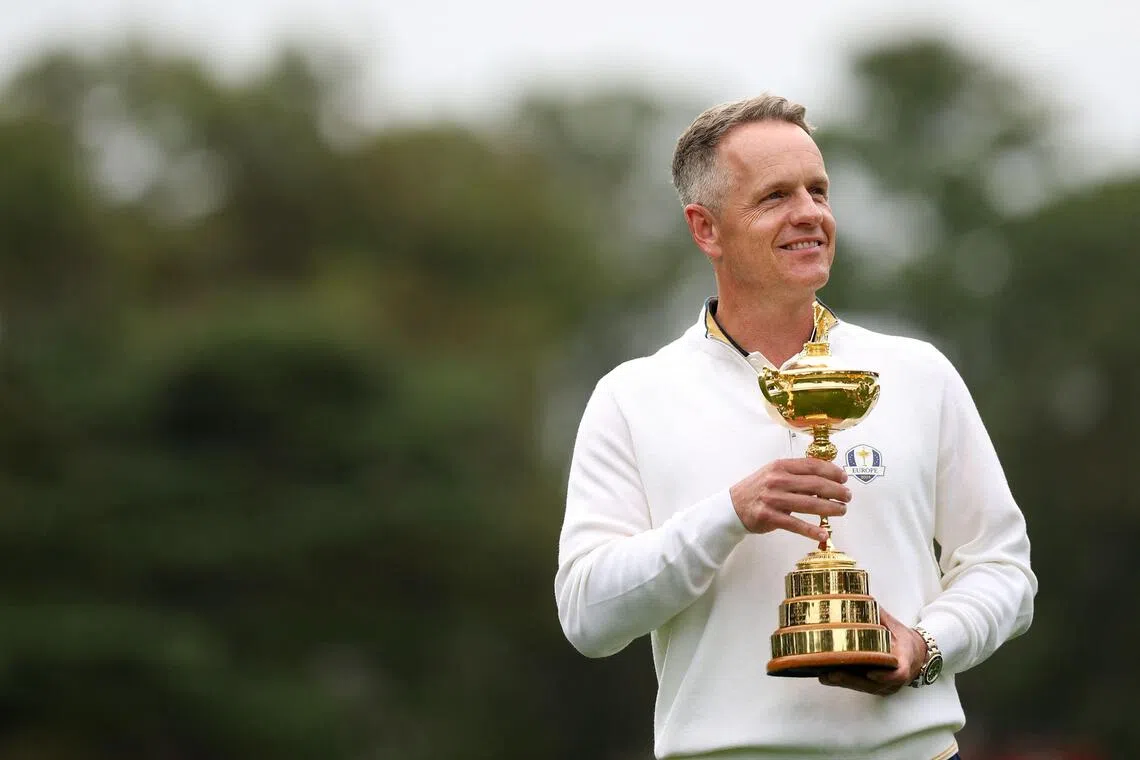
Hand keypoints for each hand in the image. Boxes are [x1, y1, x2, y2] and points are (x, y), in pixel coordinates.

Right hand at [729, 458, 849, 541]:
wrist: (733, 506)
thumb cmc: (757, 489)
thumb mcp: (773, 474)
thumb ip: (796, 475)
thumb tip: (826, 479)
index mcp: (780, 466)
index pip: (812, 465)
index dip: (832, 471)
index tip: (844, 477)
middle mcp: (777, 480)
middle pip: (815, 484)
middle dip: (837, 490)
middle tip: (848, 496)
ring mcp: (773, 499)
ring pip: (809, 504)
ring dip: (830, 508)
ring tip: (842, 510)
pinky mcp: (769, 517)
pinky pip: (795, 525)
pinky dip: (812, 530)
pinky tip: (823, 533)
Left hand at [818, 609, 926, 695]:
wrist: (916, 654)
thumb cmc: (903, 639)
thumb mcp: (894, 624)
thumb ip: (877, 614)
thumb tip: (860, 597)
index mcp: (905, 662)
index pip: (898, 674)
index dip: (885, 676)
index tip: (870, 672)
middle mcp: (896, 679)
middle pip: (874, 684)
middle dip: (851, 679)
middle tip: (831, 673)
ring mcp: (887, 687)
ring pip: (864, 687)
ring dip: (844, 682)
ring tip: (824, 675)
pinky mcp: (877, 688)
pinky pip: (860, 687)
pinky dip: (844, 682)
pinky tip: (827, 676)